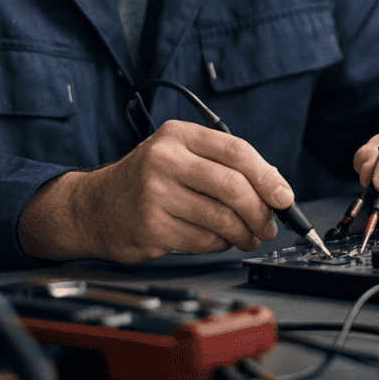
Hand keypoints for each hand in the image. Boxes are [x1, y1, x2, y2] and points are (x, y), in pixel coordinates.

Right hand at [18, 119, 292, 262]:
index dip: (267, 176)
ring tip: (248, 236)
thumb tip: (274, 188)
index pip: (236, 151)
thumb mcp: (180, 155)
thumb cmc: (148, 180)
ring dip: (244, 233)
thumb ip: (223, 165)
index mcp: (178, 135)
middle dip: (260, 211)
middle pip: (233, 187)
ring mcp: (155, 194)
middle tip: (268, 225)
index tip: (284, 197)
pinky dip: (221, 243)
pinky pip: (204, 239)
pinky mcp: (151, 227)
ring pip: (222, 218)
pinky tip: (220, 240)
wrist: (94, 206)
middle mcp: (164, 160)